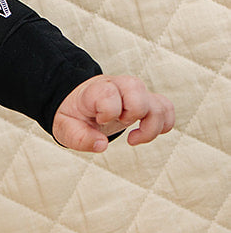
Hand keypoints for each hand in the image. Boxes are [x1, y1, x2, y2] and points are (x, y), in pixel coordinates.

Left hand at [52, 74, 174, 151]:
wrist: (81, 104)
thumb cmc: (74, 115)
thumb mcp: (64, 127)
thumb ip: (79, 137)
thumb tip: (102, 145)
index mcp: (97, 90)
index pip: (109, 94)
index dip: (107, 112)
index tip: (99, 120)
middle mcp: (121, 86)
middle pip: (139, 97)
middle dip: (130, 116)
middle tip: (117, 124)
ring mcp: (137, 93)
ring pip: (159, 105)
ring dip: (151, 128)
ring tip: (132, 138)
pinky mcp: (147, 101)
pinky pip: (167, 109)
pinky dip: (164, 125)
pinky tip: (145, 134)